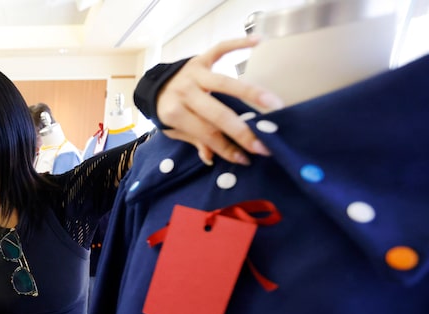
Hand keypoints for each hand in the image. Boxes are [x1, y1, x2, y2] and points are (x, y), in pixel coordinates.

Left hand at [155, 35, 283, 164]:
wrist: (154, 87)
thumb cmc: (169, 112)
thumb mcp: (175, 131)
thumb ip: (195, 140)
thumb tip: (211, 157)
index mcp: (175, 113)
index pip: (206, 133)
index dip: (226, 148)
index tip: (246, 158)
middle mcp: (184, 92)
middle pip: (218, 114)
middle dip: (242, 131)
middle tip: (265, 143)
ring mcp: (193, 73)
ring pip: (225, 83)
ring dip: (252, 93)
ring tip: (274, 104)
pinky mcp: (200, 58)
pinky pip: (220, 48)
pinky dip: (239, 43)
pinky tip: (259, 41)